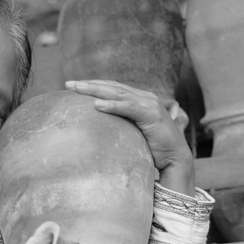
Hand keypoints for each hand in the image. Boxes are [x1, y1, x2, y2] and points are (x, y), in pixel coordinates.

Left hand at [65, 80, 194, 196]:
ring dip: (96, 90)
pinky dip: (113, 106)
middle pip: (113, 87)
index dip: (94, 85)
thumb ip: (120, 125)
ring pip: (118, 93)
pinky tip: (97, 105)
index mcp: (140, 99)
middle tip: (68, 84)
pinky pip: (129, 108)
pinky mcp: (151, 115)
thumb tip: (98, 127)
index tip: (73, 86)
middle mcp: (145, 98)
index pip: (113, 88)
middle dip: (89, 84)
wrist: (175, 159)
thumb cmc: (153, 149)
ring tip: (77, 89)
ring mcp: (149, 105)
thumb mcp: (132, 133)